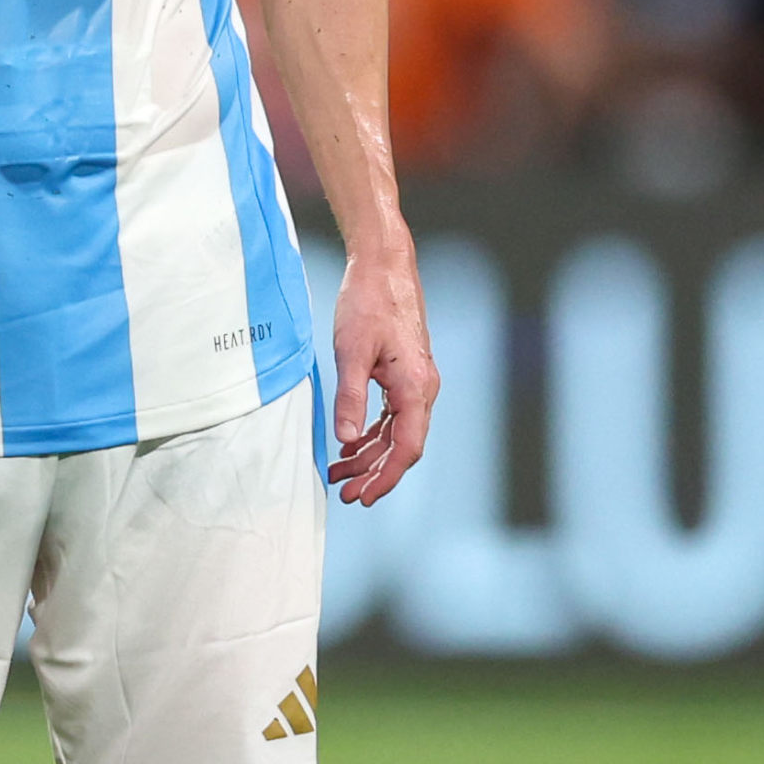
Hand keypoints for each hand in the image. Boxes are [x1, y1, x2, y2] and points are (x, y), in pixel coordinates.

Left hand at [326, 235, 434, 506]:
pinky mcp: (406, 374)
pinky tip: (351, 444)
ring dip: (370, 456)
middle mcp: (423, 388)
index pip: (407, 448)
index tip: (363, 497)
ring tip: (340, 473)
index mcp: (415, 386)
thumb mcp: (350, 352)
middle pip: (403, 446)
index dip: (385, 478)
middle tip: (345, 494)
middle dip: (374, 474)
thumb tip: (347, 441)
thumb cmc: (369, 302)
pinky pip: (393, 416)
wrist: (384, 266)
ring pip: (397, 433)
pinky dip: (372, 434)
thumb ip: (350, 399)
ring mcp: (416, 382)